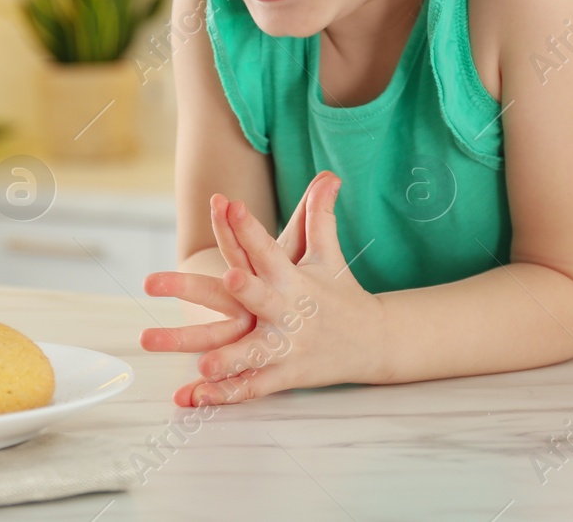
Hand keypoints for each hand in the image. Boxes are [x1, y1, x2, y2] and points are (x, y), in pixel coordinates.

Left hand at [175, 172, 389, 405]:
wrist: (375, 341)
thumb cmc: (340, 293)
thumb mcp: (327, 256)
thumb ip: (319, 217)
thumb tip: (328, 175)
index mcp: (294, 279)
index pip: (270, 248)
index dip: (250, 227)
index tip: (229, 204)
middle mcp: (290, 312)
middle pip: (260, 298)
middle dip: (245, 288)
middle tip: (228, 276)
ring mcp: (288, 346)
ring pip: (255, 353)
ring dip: (230, 360)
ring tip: (202, 364)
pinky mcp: (286, 375)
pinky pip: (253, 387)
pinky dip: (227, 394)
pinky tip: (198, 397)